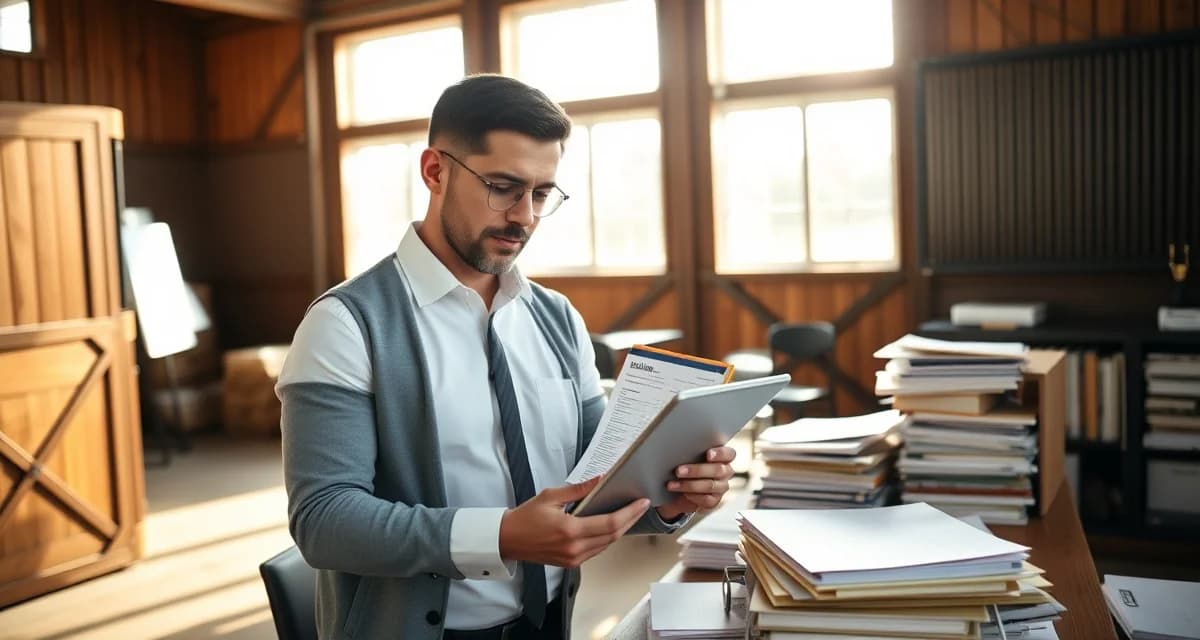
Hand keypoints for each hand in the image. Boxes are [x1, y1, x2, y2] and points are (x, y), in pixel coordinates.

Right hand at [499, 475, 649, 568]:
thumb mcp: (551, 496)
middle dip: (630, 520)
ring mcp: (573, 558)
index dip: (629, 513)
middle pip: (613, 536)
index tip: (641, 503)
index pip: (609, 523)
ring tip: (630, 514)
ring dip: (620, 530)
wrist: (507, 540)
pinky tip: (611, 526)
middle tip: (641, 506)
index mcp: (570, 530)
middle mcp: (574, 548)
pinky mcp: (571, 563)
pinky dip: (607, 538)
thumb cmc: (525, 517)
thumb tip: (600, 479)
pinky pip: (596, 550)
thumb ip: (579, 489)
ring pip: (606, 544)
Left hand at [656, 446, 735, 521]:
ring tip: (673, 484)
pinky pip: (706, 499)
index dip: (720, 453)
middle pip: (717, 470)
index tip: (708, 454)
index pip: (729, 454)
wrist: (681, 490)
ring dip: (689, 484)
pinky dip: (693, 496)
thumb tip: (677, 447)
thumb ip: (691, 452)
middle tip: (678, 470)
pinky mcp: (714, 501)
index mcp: (723, 457)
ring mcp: (721, 487)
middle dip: (696, 470)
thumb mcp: (689, 457)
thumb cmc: (687, 466)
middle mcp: (725, 472)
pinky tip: (683, 493)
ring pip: (710, 485)